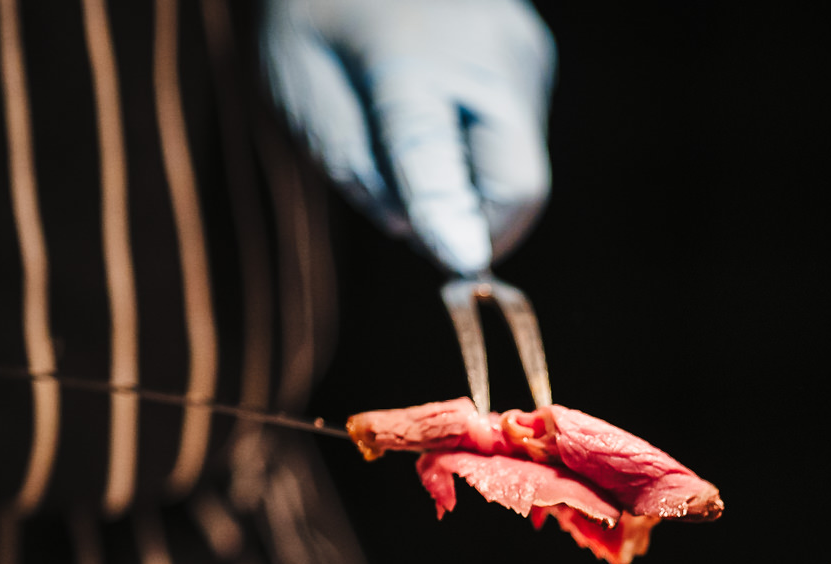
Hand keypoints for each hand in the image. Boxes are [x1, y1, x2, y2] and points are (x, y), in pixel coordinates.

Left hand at [264, 0, 554, 276]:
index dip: (449, 222)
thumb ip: (348, 158)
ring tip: (413, 147)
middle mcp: (485, 52)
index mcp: (406, 55)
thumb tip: (413, 230)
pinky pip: (517, 136)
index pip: (433, 156)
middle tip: (420, 224)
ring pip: (519, 167)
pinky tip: (438, 112)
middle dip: (475, 226)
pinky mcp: (534, 54)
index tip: (461, 271)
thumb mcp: (296, 79)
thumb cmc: (314, 5)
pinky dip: (479, 154)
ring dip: (474, 190)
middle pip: (516, 184)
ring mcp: (522, 52)